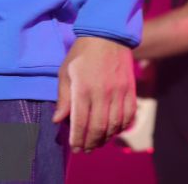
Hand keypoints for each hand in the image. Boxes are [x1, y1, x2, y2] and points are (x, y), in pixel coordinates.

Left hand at [52, 36, 136, 152]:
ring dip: (105, 138)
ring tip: (97, 143)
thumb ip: (63, 98)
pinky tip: (113, 131)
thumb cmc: (81, 54)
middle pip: (98, 128)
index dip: (78, 139)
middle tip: (85, 150)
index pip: (80, 122)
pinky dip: (121, 128)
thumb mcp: (65, 72)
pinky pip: (128, 116)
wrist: (107, 36)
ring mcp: (119, 92)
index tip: (75, 148)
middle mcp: (102, 93)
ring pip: (114, 125)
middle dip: (91, 143)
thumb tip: (57, 120)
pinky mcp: (130, 91)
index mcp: (83, 89)